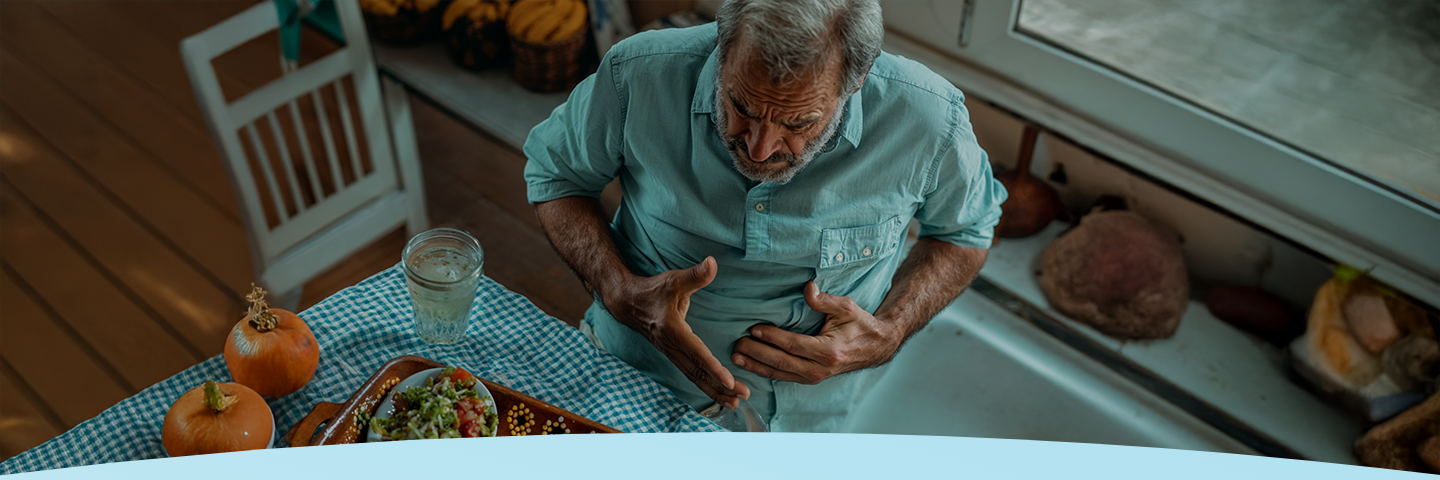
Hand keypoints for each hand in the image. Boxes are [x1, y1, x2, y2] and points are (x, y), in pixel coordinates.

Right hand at [602, 257, 749, 408]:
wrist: (627, 304)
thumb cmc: (652, 291)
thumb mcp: (673, 279)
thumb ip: (695, 275)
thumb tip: (712, 263)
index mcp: (672, 331)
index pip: (697, 353)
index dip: (714, 368)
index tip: (730, 380)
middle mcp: (671, 347)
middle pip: (698, 372)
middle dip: (721, 386)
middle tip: (743, 396)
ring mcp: (671, 354)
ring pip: (694, 377)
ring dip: (715, 391)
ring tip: (735, 403)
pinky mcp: (673, 356)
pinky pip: (691, 375)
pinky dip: (706, 386)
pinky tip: (719, 394)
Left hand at [732, 282, 899, 384]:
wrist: (876, 347)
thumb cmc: (860, 324)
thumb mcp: (847, 307)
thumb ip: (825, 300)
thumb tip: (807, 288)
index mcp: (828, 351)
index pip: (793, 345)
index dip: (772, 338)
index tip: (754, 329)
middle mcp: (821, 369)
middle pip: (782, 363)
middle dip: (757, 355)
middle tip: (736, 346)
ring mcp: (816, 377)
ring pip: (781, 374)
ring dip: (757, 367)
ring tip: (737, 359)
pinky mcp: (812, 379)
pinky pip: (785, 378)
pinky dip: (767, 372)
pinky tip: (752, 367)